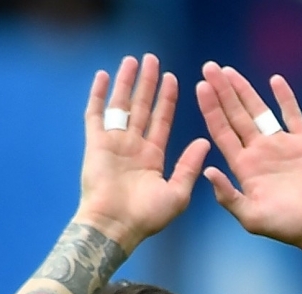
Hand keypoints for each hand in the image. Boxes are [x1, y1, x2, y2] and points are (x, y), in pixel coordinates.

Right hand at [78, 54, 208, 250]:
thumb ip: (189, 166)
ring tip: (133, 60)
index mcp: (153, 158)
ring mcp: (113, 144)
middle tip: (153, 59)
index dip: (167, 100)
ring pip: (121, 105)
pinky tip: (104, 75)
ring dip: (127, 82)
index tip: (173, 79)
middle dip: (148, 83)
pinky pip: (95, 114)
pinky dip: (99, 94)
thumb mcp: (178, 192)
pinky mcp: (95, 144)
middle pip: (142, 107)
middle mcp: (133, 147)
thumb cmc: (148, 217)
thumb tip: (205, 142)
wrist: (116, 226)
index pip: (162, 121)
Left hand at [196, 63, 301, 274]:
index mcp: (244, 167)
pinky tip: (275, 80)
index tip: (200, 86)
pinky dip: (285, 97)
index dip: (211, 109)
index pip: (222, 132)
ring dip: (244, 90)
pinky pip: (293, 114)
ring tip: (229, 70)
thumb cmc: (289, 227)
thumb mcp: (252, 217)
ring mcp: (282, 145)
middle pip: (236, 115)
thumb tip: (207, 171)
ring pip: (259, 110)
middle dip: (222, 92)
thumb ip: (229, 197)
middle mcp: (259, 152)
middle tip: (209, 67)